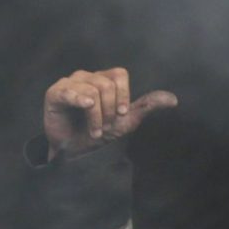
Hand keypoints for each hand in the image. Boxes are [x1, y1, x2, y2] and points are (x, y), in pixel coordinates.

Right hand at [43, 67, 177, 157]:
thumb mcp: (128, 121)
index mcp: (104, 79)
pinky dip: (79, 99)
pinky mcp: (55, 94)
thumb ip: (147, 106)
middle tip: (105, 127)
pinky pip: (69, 91)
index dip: (123, 95)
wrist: (78, 154)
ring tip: (94, 131)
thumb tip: (173, 99)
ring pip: (92, 91)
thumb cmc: (100, 134)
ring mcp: (69, 84)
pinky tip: (86, 107)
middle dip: (109, 111)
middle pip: (105, 84)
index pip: (119, 74)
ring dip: (97, 117)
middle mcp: (86, 77)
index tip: (121, 114)